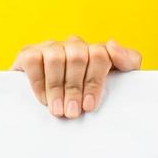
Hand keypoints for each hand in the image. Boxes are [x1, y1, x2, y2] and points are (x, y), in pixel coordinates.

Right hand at [10, 36, 142, 117]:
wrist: (55, 109)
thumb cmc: (89, 99)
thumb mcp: (117, 83)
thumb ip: (127, 61)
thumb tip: (112, 45)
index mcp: (95, 51)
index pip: (100, 54)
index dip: (94, 82)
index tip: (89, 106)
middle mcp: (74, 45)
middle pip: (78, 56)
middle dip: (75, 88)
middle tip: (72, 113)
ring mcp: (51, 47)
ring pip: (56, 57)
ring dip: (57, 87)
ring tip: (58, 110)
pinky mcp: (29, 53)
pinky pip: (33, 60)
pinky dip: (39, 82)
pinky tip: (44, 99)